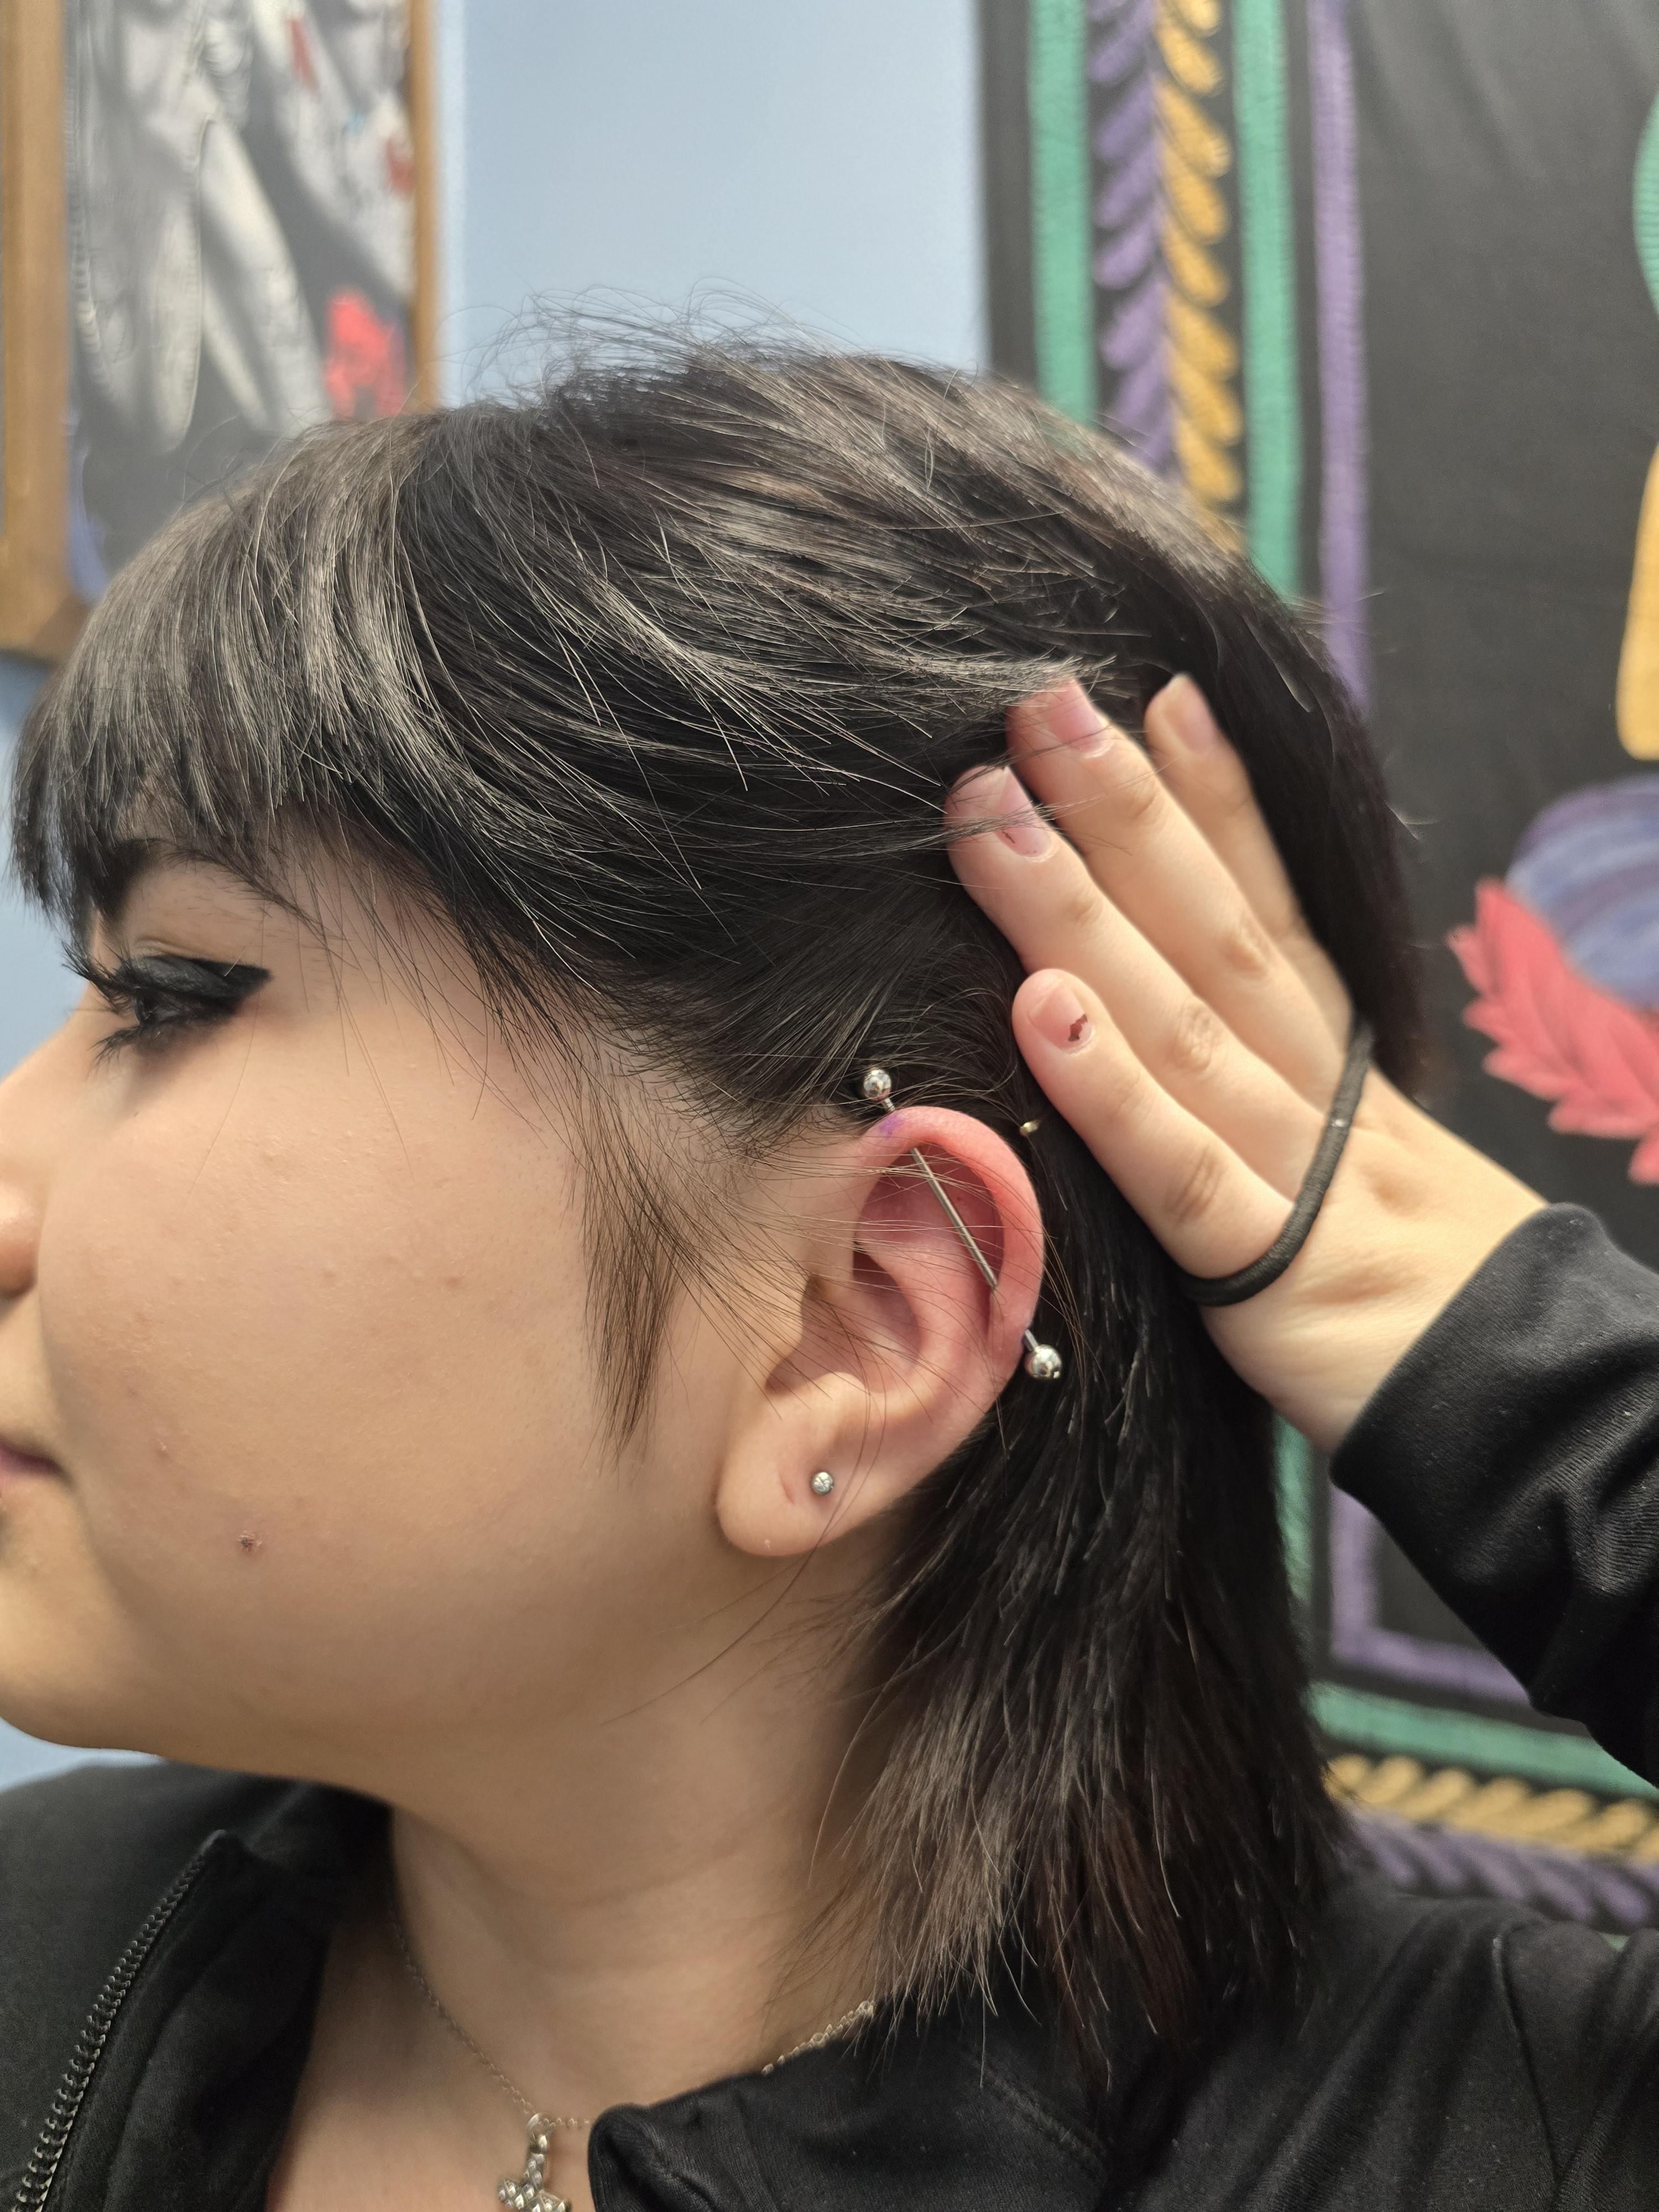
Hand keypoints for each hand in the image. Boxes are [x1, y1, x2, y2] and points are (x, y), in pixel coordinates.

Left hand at [945, 677, 1544, 1452]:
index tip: (1161, 695)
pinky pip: (1182, 1173)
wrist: (1554, 1424)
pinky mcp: (1272, 1277)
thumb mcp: (1373, 1178)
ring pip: (1182, 1021)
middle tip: (1040, 704)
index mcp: (1344, 1076)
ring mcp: (1300, 1179)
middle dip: (1126, 813)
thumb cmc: (1440, 1305)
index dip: (1220, 801)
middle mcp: (1322, 1100)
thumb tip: (1205, 1021)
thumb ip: (1293, 1101)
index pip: (1277, 912)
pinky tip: (1041, 1009)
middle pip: (1216, 932)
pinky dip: (1113, 1089)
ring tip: (998, 818)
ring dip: (1083, 913)